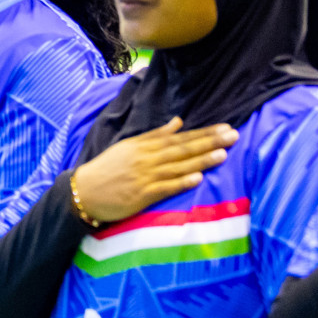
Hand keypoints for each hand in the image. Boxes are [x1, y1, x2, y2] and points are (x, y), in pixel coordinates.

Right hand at [71, 117, 236, 224]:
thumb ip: (154, 135)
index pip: (179, 137)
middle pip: (182, 149)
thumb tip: (178, 122)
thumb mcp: (128, 146)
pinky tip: (197, 179)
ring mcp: (144, 177)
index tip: (225, 127)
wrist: (84, 191)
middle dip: (209, 142)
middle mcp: (146, 159)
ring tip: (222, 154)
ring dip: (200, 160)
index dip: (203, 133)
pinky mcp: (141, 195)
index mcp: (144, 146)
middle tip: (233, 136)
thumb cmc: (107, 169)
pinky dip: (181, 183)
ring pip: (177, 167)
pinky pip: (165, 188)